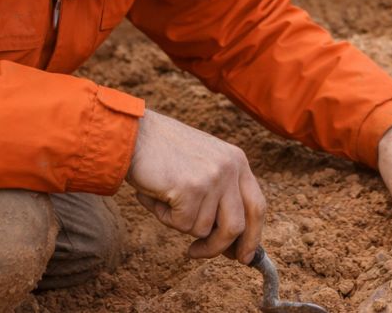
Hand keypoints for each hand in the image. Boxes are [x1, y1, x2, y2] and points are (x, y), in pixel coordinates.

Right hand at [126, 110, 264, 263]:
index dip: (252, 236)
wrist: (134, 134)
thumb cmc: (163, 153)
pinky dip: (165, 217)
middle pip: (237, 226)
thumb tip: (229, 243)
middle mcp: (231, 168)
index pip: (257, 206)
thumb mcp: (203, 167)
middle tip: (196, 253)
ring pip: (203, 229)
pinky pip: (182, 224)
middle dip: (217, 247)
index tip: (243, 256)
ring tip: (165, 197)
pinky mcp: (192, 188)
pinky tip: (157, 195)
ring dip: (179, 222)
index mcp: (237, 161)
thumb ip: (219, 196)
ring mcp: (213, 178)